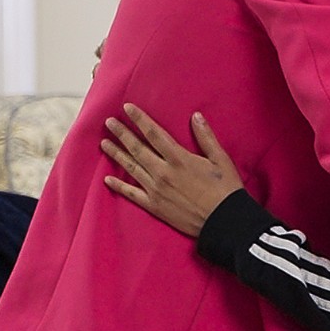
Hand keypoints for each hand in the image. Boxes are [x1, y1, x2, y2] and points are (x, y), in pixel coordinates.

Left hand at [100, 105, 243, 236]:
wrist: (223, 221)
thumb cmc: (225, 189)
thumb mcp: (221, 159)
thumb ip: (206, 137)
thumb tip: (195, 116)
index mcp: (179, 159)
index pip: (154, 133)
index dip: (139, 119)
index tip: (127, 108)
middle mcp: (163, 172)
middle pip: (137, 148)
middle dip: (122, 133)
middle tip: (108, 122)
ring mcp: (156, 190)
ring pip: (131, 168)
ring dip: (116, 154)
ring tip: (104, 143)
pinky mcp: (155, 206)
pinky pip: (132, 194)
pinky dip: (119, 186)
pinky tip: (107, 180)